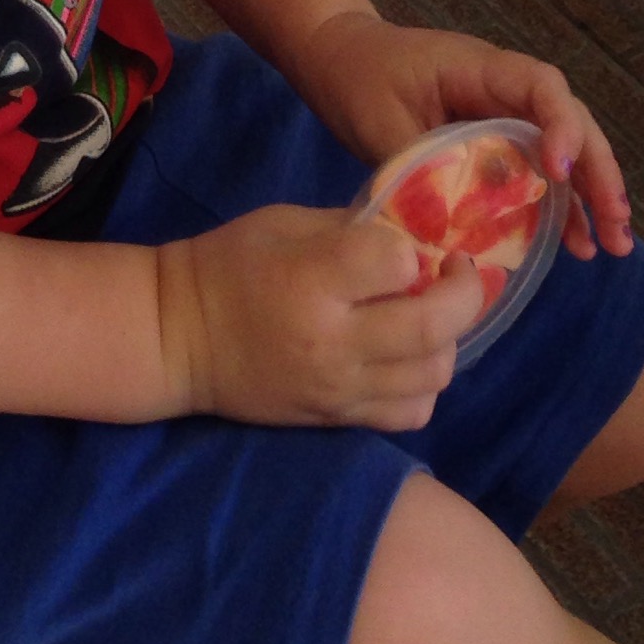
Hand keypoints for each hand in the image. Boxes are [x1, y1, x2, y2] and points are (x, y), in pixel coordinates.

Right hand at [157, 202, 481, 428]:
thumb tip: (410, 236)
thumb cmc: (228, 266)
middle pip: (431, 326)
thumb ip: (348, 229)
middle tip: (456, 272)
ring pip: (432, 375)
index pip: (395, 261)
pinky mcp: (339, 419)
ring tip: (431, 315)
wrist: (180, 338)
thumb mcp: (281, 224)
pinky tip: (408, 359)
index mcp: (310, 279)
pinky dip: (425, 384)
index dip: (412, 246)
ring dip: (448, 339)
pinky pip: (410, 412)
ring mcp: (340, 387)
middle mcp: (333, 340)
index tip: (405, 240)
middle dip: (463, 293)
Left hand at [289, 9, 630, 263]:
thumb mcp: (382, 120)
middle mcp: (502, 89)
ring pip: (561, 149)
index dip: (562, 127)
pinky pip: (535, 168)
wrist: (335, 57)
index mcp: (480, 68)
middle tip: (617, 225)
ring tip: (611, 245)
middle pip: (568, 121)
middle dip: (598, 172)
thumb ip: (425, 166)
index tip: (560, 172)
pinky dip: (558, 202)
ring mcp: (501, 114)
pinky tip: (575, 242)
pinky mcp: (492, 140)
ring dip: (590, 194)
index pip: (541, 87)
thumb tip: (459, 222)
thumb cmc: (357, 76)